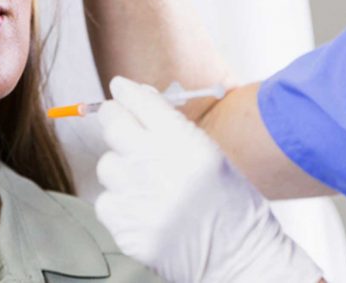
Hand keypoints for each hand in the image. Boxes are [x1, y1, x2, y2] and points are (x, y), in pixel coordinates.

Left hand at [95, 77, 323, 282]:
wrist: (240, 258)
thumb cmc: (230, 203)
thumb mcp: (211, 154)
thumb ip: (172, 127)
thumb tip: (135, 99)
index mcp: (185, 144)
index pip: (140, 103)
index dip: (126, 91)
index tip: (120, 88)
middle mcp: (159, 168)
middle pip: (113, 125)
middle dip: (114, 118)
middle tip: (120, 122)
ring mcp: (140, 202)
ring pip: (107, 165)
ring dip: (121, 168)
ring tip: (146, 181)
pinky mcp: (128, 232)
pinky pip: (106, 202)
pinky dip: (119, 202)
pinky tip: (143, 208)